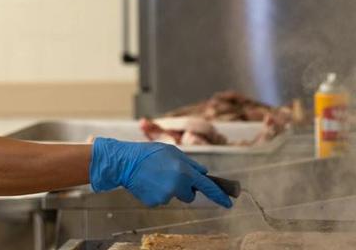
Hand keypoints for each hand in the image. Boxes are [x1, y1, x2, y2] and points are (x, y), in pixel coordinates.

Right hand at [89, 137, 232, 207]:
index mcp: (184, 171)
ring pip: (174, 196)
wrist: (126, 162)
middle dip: (184, 188)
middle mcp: (177, 185)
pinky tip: (149, 183)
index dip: (219, 195)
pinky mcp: (155, 202)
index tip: (229, 203)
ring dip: (169, 189)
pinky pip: (162, 200)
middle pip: (189, 195)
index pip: (207, 186)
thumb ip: (191, 164)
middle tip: (170, 175)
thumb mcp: (173, 152)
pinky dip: (157, 193)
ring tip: (155, 176)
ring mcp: (166, 196)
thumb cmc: (150, 154)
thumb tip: (203, 172)